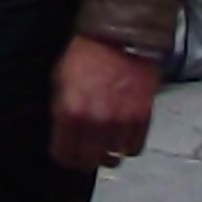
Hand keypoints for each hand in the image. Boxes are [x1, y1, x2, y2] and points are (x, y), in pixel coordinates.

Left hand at [49, 33, 159, 173]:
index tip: (66, 153)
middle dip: (84, 159)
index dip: (64, 155)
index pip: (64, 154)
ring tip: (104, 142)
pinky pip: (134, 147)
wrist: (119, 39)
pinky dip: (127, 145)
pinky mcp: (142, 119)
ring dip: (107, 152)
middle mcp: (95, 122)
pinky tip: (120, 135)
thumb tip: (62, 134)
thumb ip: (61, 111)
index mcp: (70, 112)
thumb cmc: (85, 55)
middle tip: (84, 152)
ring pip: (114, 158)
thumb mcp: (59, 80)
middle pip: (89, 162)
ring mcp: (121, 123)